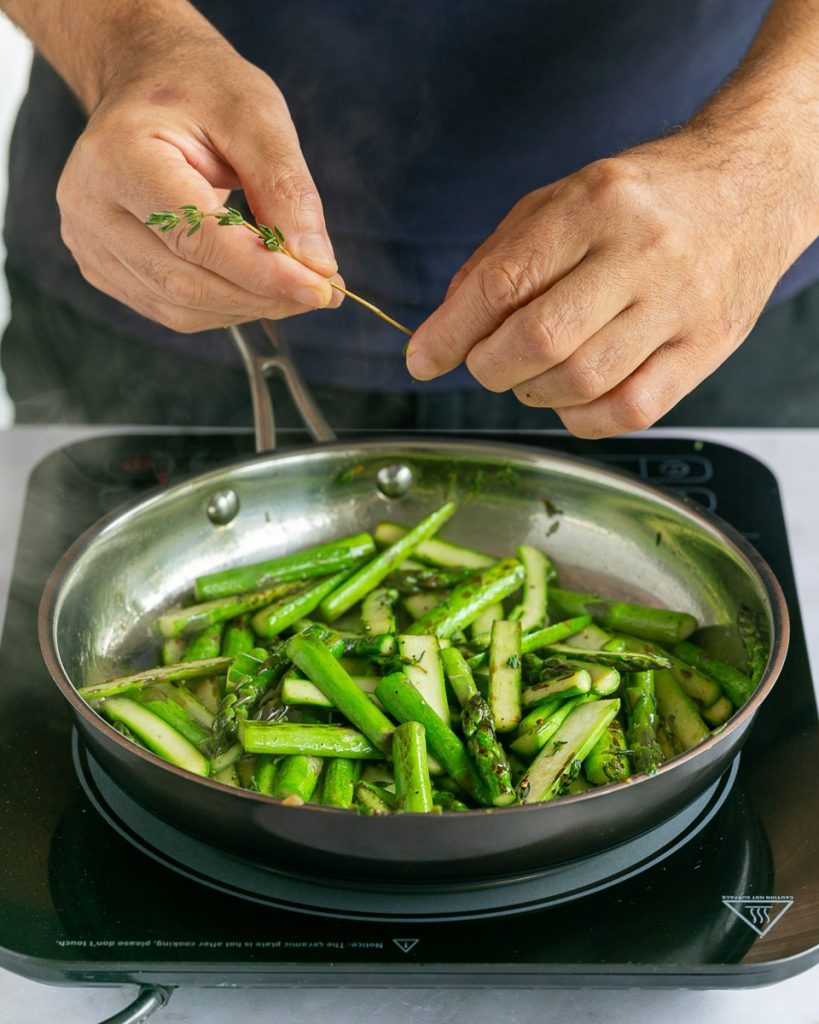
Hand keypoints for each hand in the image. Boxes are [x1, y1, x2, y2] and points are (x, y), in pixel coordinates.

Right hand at [56, 34, 341, 332]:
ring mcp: (88, 242)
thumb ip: (286, 187)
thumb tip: (317, 263)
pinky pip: (171, 311)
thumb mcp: (255, 114)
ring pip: (181, 309)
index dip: (264, 271)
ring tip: (292, 282)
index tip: (321, 288)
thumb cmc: (199, 88)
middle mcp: (89, 206)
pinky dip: (223, 307)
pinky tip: (252, 283)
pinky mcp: (101, 267)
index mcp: (118, 156)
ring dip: (248, 306)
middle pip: (188, 283)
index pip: (197, 236)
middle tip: (321, 288)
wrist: (145, 80)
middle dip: (264, 295)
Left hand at [405, 133, 806, 436]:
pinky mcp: (705, 349)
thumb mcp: (560, 201)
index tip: (423, 358)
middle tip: (485, 364)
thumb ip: (497, 260)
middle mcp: (642, 253)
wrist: (748, 188)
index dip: (449, 333)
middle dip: (489, 367)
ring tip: (531, 373)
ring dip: (533, 393)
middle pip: (540, 340)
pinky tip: (570, 396)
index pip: (503, 283)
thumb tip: (444, 330)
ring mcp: (680, 305)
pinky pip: (629, 412)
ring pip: (581, 382)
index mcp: (594, 205)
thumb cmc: (640, 200)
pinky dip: (581, 417)